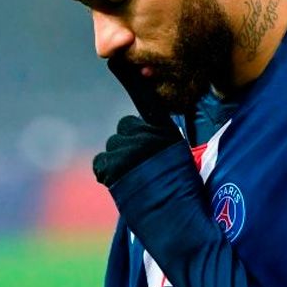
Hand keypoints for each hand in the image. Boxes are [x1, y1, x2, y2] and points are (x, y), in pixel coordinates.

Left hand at [93, 57, 182, 186]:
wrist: (181, 225)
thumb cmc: (185, 197)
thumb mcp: (182, 160)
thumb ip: (162, 142)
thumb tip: (145, 133)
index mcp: (166, 131)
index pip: (146, 100)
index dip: (131, 81)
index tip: (116, 61)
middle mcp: (146, 135)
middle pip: (125, 129)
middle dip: (129, 146)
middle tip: (143, 169)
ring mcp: (128, 150)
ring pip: (113, 148)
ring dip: (119, 163)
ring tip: (138, 182)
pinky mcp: (113, 167)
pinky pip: (102, 165)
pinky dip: (109, 174)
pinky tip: (124, 186)